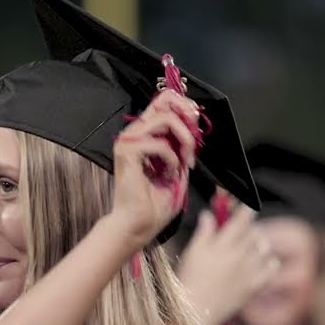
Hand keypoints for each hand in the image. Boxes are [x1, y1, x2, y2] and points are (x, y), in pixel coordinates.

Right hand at [107, 91, 201, 248]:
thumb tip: (193, 126)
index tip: (196, 127)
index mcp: (144, 134)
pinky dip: (171, 159)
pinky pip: (159, 143)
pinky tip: (169, 174)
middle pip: (165, 100)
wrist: (140, 224)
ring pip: (166, 119)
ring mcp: (129, 141)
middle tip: (193, 143)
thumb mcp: (178, 167)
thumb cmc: (154, 203)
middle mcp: (134, 133)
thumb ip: (182, 146)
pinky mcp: (127, 152)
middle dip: (187, 119)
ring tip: (185, 162)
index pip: (165, 102)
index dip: (185, 106)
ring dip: (184, 140)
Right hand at [176, 206, 272, 324]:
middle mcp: (239, 255)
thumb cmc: (188, 281)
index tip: (246, 208)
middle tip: (240, 233)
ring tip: (250, 248)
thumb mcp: (191, 252)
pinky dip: (269, 262)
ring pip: (265, 247)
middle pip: (254, 232)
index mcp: (223, 244)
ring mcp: (249, 271)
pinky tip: (261, 263)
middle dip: (249, 229)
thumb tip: (209, 214)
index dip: (246, 210)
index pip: (242, 219)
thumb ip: (203, 231)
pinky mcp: (254, 286)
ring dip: (259, 244)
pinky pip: (271, 268)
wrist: (194, 311)